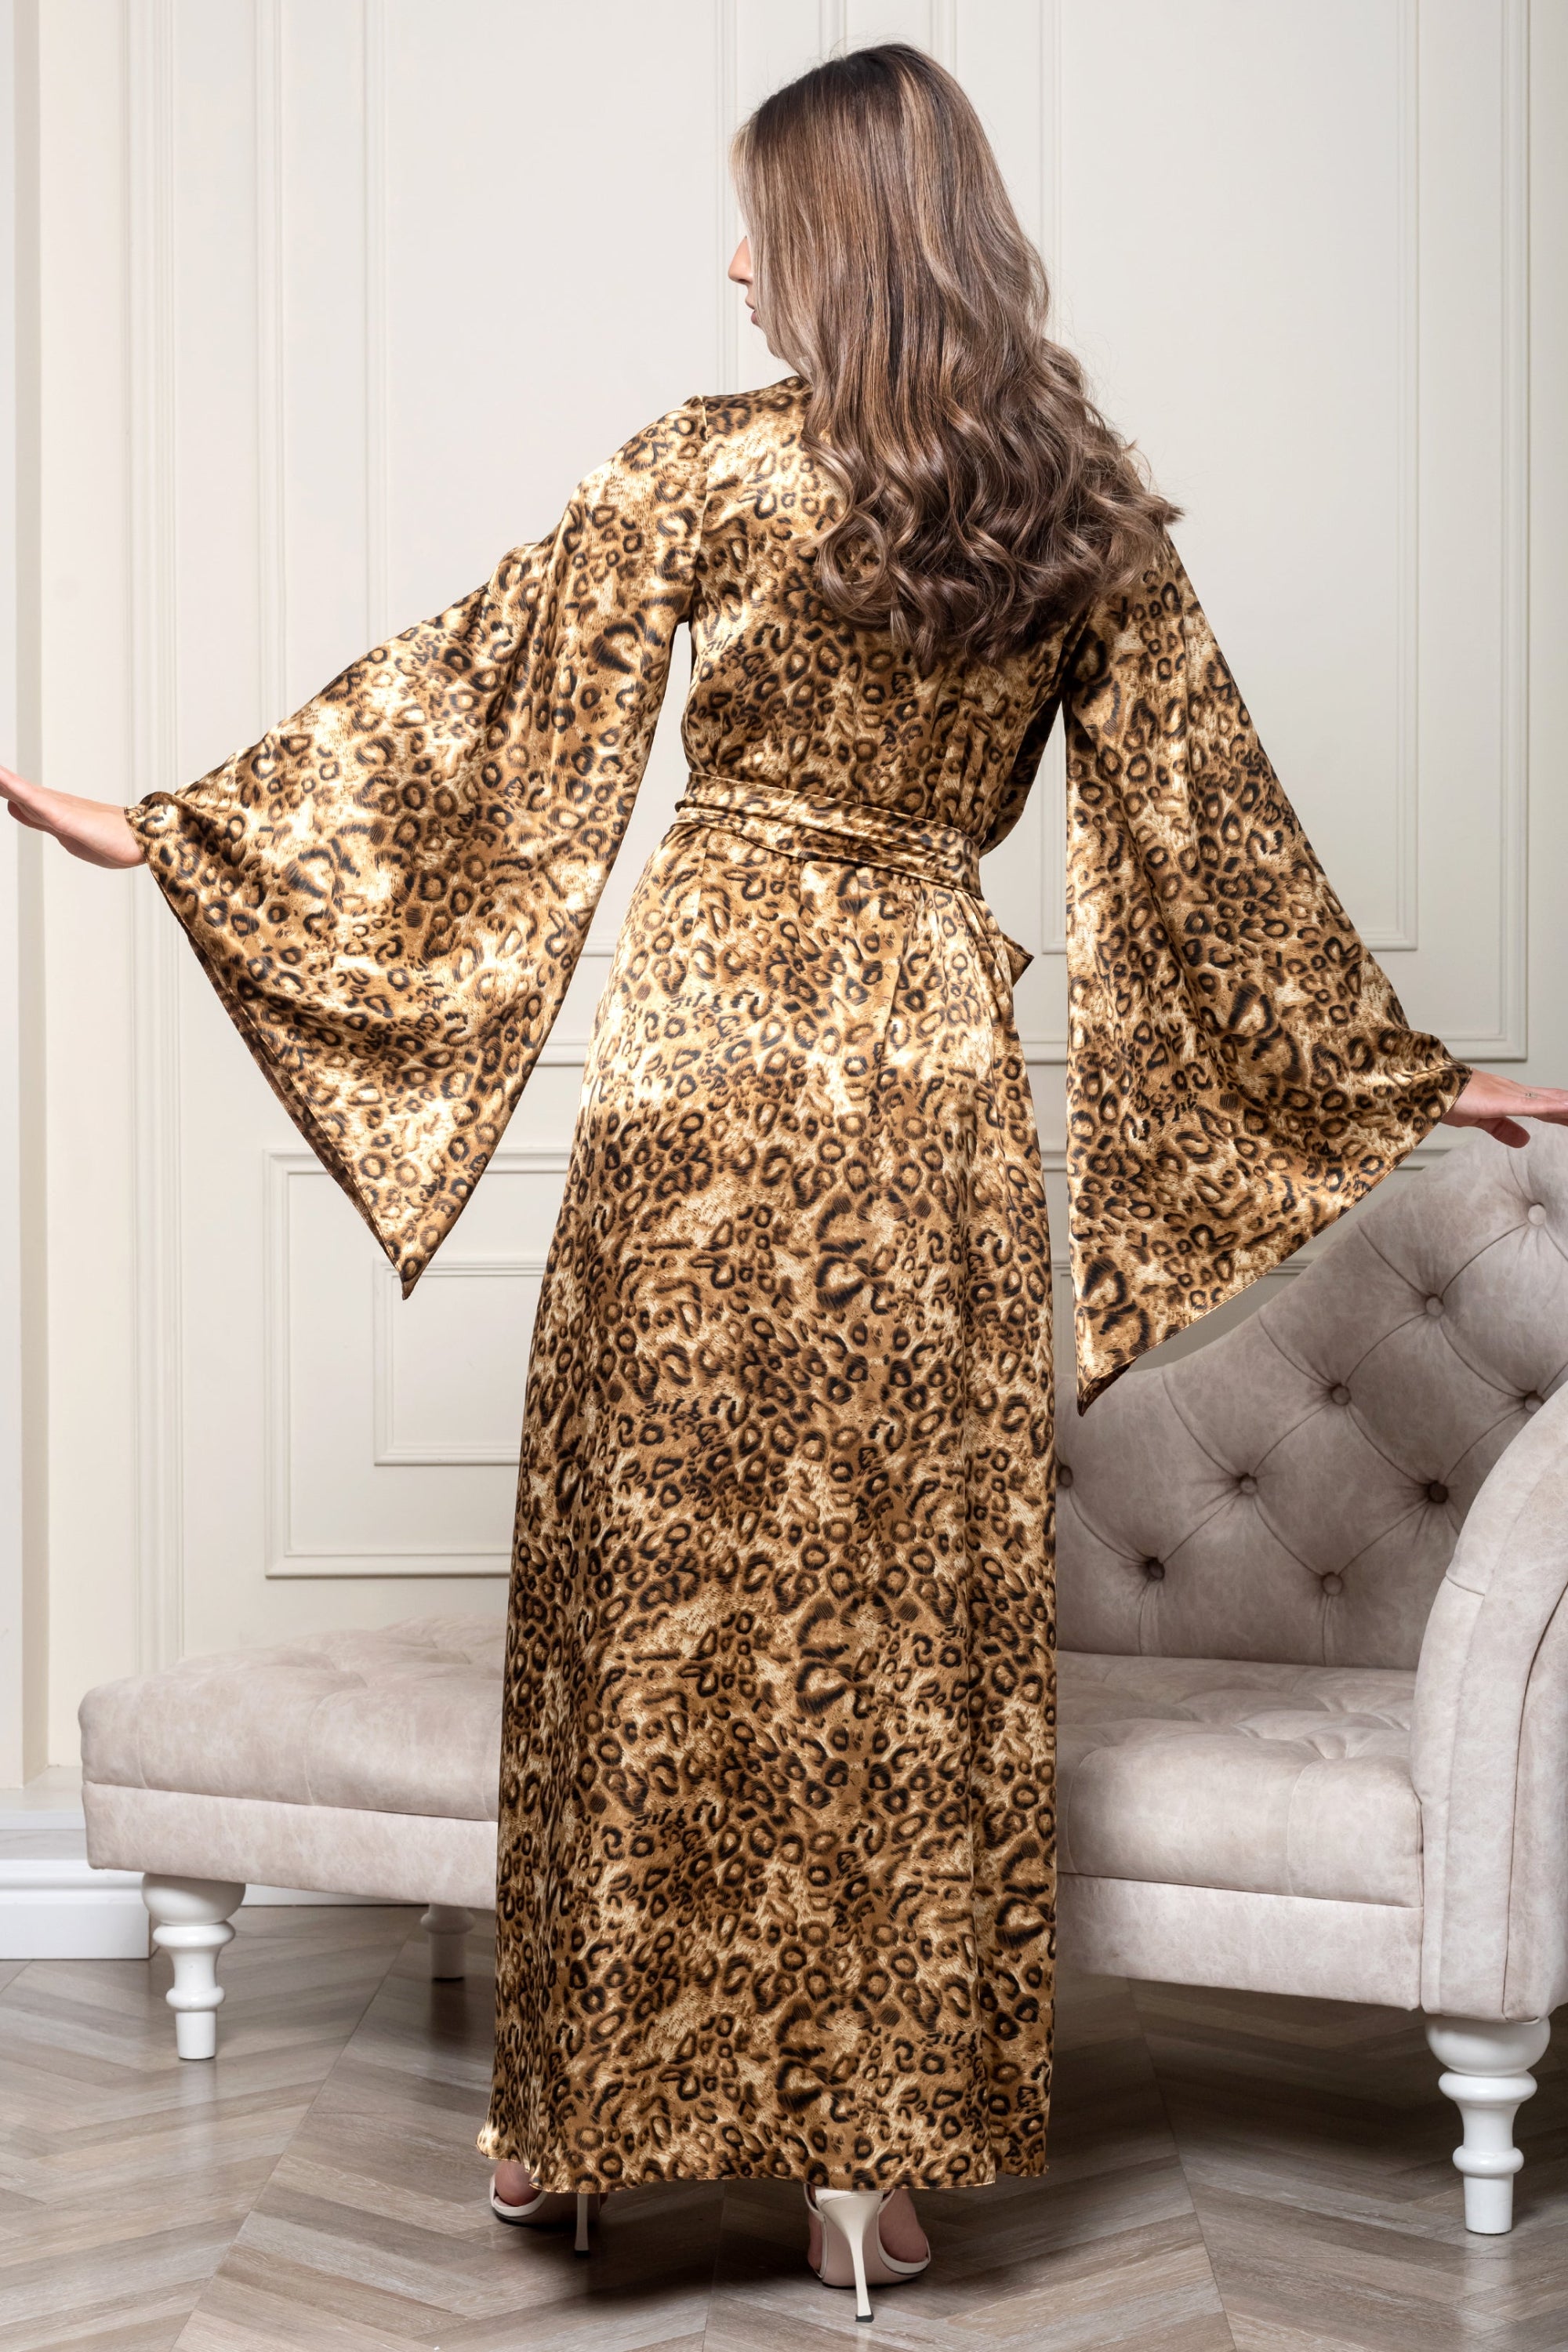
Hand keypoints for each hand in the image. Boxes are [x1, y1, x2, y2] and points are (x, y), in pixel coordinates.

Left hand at [0, 762, 145, 868]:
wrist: (146, 841)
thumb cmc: (112, 840)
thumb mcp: (65, 832)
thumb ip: (37, 817)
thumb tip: (12, 804)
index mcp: (49, 808)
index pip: (12, 792)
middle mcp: (50, 802)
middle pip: (8, 785)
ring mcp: (57, 807)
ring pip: (15, 787)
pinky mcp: (65, 817)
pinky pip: (34, 800)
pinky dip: (12, 786)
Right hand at [1441, 1070, 1567, 1149]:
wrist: (1428, 1086)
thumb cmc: (1449, 1097)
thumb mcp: (1481, 1119)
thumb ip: (1503, 1129)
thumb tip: (1524, 1140)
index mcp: (1511, 1097)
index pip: (1548, 1106)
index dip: (1566, 1113)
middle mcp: (1516, 1092)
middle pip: (1556, 1101)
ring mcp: (1511, 1094)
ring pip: (1551, 1101)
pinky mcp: (1502, 1100)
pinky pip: (1533, 1105)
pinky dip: (1554, 1106)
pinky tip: (1567, 1107)